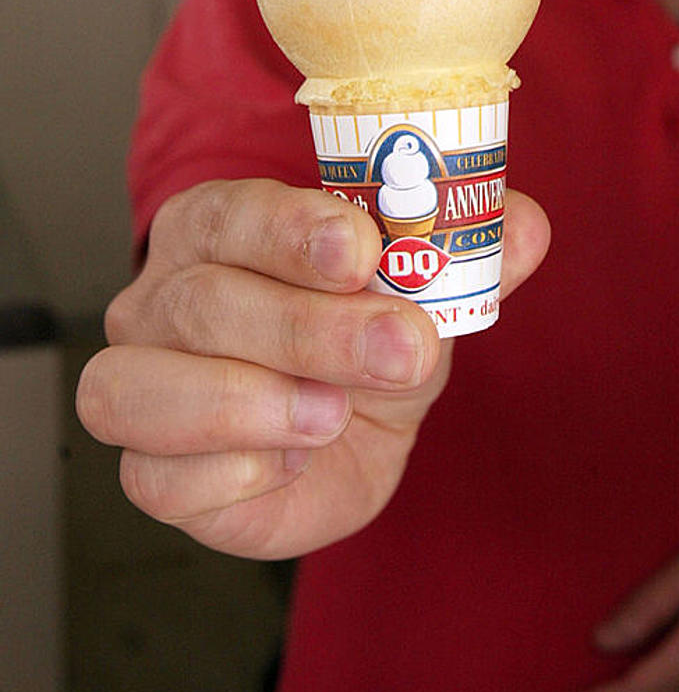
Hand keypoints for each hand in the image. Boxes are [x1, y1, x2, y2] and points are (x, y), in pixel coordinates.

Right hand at [76, 179, 548, 560]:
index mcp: (217, 229)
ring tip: (332, 414)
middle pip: (203, 302)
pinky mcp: (151, 475)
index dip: (293, 231)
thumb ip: (469, 257)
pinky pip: (154, 478)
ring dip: (247, 403)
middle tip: (404, 349)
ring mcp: (140, 387)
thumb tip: (525, 225)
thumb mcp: (421, 293)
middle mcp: (159, 300)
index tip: (363, 251)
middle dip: (311, 329)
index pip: (232, 213)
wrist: (346, 436)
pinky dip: (230, 473)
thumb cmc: (364, 341)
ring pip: (141, 388)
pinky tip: (290, 462)